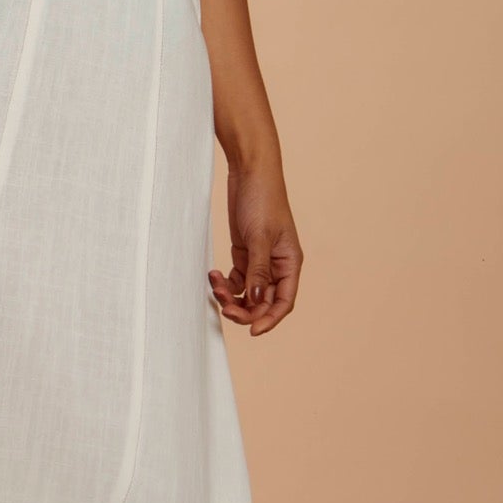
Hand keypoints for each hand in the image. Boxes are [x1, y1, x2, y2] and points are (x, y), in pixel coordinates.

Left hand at [208, 164, 302, 336]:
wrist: (249, 172)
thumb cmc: (262, 199)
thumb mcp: (259, 236)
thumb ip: (258, 270)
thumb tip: (257, 299)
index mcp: (290, 263)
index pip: (284, 301)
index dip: (269, 319)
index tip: (252, 331)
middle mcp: (277, 265)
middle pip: (263, 301)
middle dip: (244, 308)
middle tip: (224, 308)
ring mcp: (259, 260)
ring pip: (247, 292)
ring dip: (231, 296)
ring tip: (215, 286)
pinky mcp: (244, 253)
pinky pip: (236, 279)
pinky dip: (224, 283)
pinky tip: (212, 275)